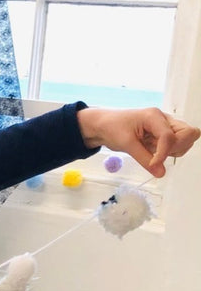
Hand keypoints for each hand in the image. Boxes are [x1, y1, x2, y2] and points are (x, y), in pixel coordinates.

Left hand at [78, 106, 199, 177]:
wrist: (103, 126)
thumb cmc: (112, 128)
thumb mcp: (126, 144)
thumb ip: (144, 159)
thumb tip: (161, 173)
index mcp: (154, 117)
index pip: (170, 136)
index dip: (164, 152)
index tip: (153, 164)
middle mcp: (164, 120)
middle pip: (188, 133)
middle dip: (177, 147)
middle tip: (156, 154)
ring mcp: (166, 127)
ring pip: (185, 141)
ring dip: (173, 151)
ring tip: (152, 152)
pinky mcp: (163, 136)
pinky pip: (176, 146)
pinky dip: (169, 153)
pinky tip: (153, 152)